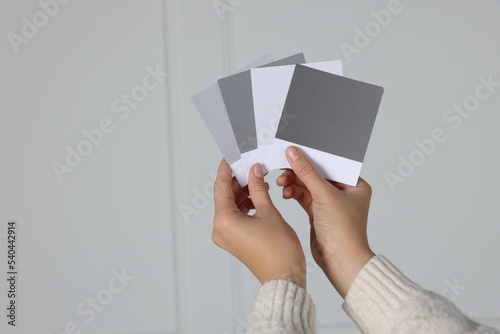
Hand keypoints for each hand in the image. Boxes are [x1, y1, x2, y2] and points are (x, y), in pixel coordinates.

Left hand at [212, 159, 306, 289]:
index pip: (221, 187)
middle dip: (238, 181)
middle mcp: (220, 229)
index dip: (226, 170)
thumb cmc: (279, 252)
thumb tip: (254, 172)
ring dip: (243, 193)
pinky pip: (235, 217)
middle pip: (225, 196)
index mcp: (224, 221)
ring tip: (258, 181)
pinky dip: (245, 205)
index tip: (231, 158)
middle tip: (250, 167)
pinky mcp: (234, 240)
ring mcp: (226, 236)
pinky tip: (257, 196)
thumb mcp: (269, 212)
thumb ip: (258, 188)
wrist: (284, 277)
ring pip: (230, 206)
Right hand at [276, 147, 373, 297]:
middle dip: (299, 172)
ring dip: (294, 183)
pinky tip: (286, 192)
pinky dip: (294, 193)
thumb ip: (307, 172)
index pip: (330, 164)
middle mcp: (344, 193)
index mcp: (355, 184)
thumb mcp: (324, 195)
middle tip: (282, 167)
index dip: (312, 157)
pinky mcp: (318, 213)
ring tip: (282, 183)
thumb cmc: (344, 232)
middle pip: (317, 174)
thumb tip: (294, 153)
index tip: (294, 151)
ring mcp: (330, 204)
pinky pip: (303, 197)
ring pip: (308, 186)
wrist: (340, 261)